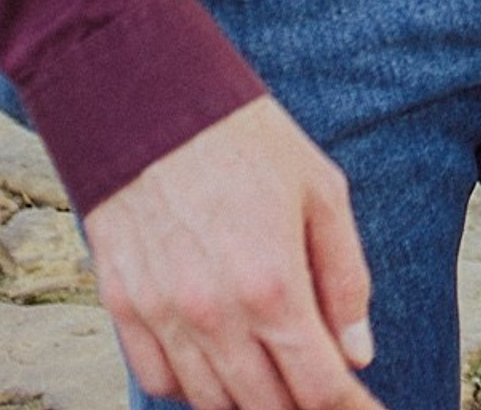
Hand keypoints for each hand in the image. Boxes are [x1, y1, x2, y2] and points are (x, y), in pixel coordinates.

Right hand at [84, 95, 378, 409]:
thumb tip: (357, 353)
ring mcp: (163, 317)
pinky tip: (219, 356)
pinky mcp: (123, 309)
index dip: (349, 409)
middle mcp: (214, 315)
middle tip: (321, 387)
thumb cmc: (248, 142)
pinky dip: (192, 383)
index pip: (318, 386)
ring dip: (249, 399)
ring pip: (211, 403)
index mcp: (273, 284)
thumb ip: (345, 277)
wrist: (152, 101)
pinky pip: (160, 380)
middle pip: (264, 408)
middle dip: (301, 407)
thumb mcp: (321, 192)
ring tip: (275, 374)